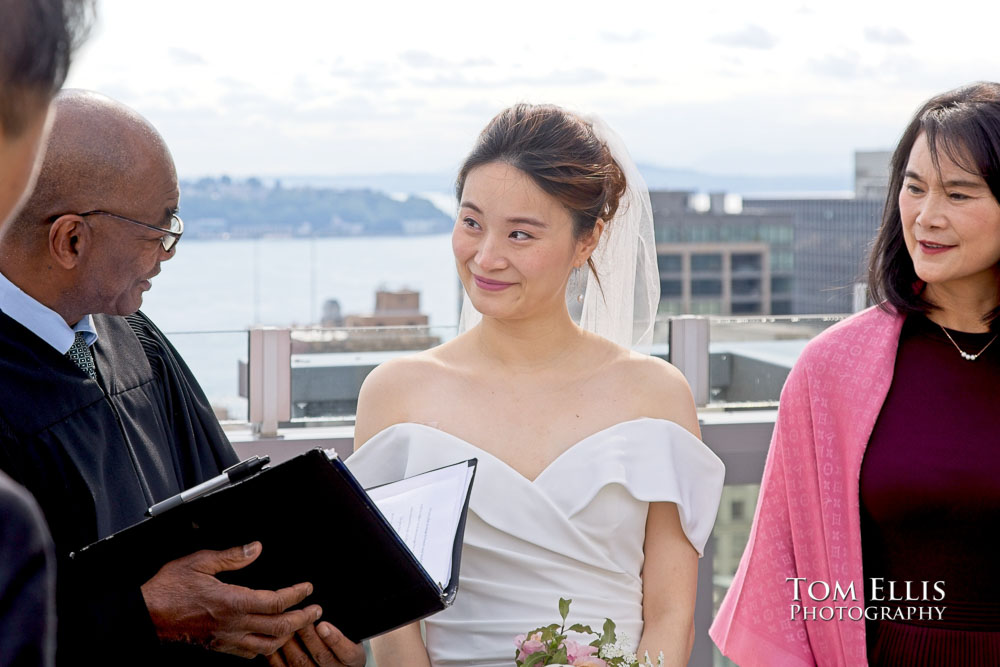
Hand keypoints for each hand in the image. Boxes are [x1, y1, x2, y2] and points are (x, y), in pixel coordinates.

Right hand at [140, 541, 320, 657]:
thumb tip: (255, 548)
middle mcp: (233, 625)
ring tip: (300, 625)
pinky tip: (271, 640)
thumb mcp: (199, 562)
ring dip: (289, 635)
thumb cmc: (168, 589)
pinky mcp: (219, 649)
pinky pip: (250, 654)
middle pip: (280, 627)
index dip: (297, 595)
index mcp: (232, 602)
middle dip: (303, 618)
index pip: (276, 602)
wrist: (145, 615)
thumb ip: (232, 556)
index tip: (307, 588)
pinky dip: (267, 648)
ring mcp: (227, 641)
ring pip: (268, 646)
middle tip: (315, 610)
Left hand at [267, 623, 366, 666]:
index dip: (335, 639)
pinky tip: (275, 641)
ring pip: (302, 663)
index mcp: (354, 659)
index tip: (323, 625)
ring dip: (292, 643)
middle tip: (299, 619)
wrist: (336, 660)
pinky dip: (278, 655)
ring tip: (285, 626)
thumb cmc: (343, 642)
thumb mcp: (352, 633)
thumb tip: (322, 609)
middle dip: (309, 636)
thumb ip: (342, 623)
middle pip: (322, 656)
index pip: (347, 653)